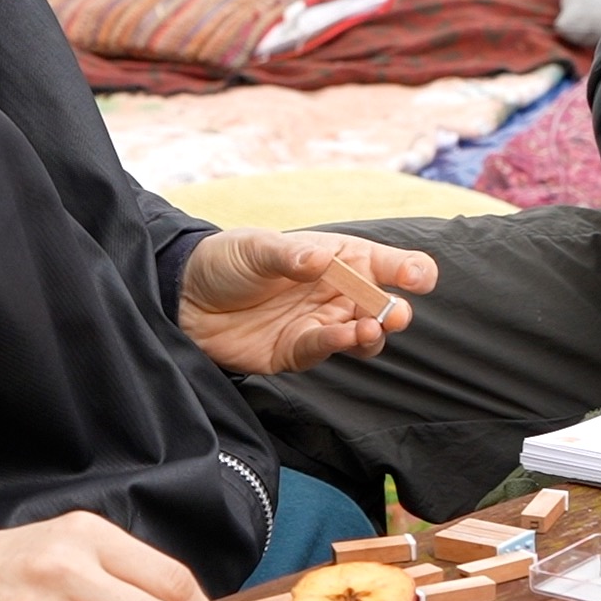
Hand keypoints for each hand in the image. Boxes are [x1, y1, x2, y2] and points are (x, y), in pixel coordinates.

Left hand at [177, 229, 433, 375]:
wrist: (182, 298)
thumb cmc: (225, 262)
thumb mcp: (255, 248)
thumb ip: (289, 255)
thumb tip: (320, 259)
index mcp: (336, 258)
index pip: (384, 263)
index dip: (409, 269)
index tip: (418, 278)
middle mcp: (335, 292)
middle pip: (379, 304)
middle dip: (394, 310)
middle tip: (395, 314)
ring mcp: (318, 323)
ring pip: (362, 334)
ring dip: (372, 333)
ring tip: (371, 329)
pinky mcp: (296, 351)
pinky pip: (324, 349)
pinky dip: (336, 344)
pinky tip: (340, 336)